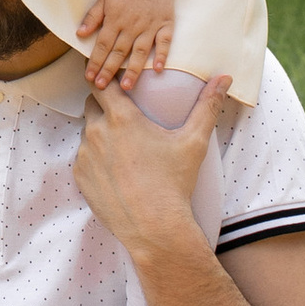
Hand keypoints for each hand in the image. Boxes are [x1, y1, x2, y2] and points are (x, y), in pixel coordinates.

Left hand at [72, 0, 176, 88]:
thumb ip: (93, 16)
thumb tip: (80, 34)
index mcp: (115, 19)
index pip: (103, 45)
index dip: (95, 62)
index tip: (89, 77)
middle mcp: (132, 25)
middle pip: (119, 52)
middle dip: (109, 70)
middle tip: (102, 87)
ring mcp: (150, 26)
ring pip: (140, 51)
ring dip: (133, 70)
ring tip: (126, 86)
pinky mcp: (165, 24)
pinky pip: (165, 42)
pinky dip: (162, 55)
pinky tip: (158, 70)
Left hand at [74, 73, 228, 259]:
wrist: (154, 227)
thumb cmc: (174, 183)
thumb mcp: (194, 141)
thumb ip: (207, 106)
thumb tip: (224, 78)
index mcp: (121, 117)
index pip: (101, 84)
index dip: (107, 80)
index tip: (116, 84)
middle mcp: (97, 132)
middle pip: (92, 105)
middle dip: (104, 106)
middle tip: (124, 116)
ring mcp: (85, 155)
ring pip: (87, 133)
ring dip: (100, 134)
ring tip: (122, 146)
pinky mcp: (80, 177)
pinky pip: (84, 159)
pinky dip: (95, 159)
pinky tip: (115, 169)